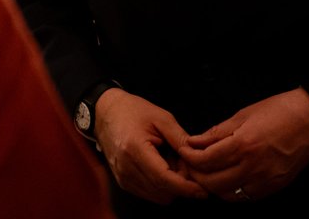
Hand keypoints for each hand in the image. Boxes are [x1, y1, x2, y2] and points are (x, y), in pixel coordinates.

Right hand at [94, 88, 209, 204]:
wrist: (105, 113)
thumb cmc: (134, 111)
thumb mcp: (162, 117)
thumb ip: (180, 139)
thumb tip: (198, 158)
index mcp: (134, 149)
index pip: (163, 179)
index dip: (185, 187)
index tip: (202, 190)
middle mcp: (126, 168)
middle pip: (162, 191)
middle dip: (180, 184)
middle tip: (186, 164)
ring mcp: (122, 177)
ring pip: (156, 196)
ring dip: (171, 186)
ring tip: (172, 162)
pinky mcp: (123, 182)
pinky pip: (148, 193)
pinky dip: (160, 186)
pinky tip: (162, 166)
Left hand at [175, 88, 308, 201]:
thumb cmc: (280, 112)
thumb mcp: (243, 114)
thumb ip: (217, 132)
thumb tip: (195, 141)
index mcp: (244, 144)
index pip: (206, 160)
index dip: (190, 158)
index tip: (185, 152)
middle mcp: (253, 166)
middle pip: (212, 182)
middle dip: (196, 174)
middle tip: (190, 164)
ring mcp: (264, 180)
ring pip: (227, 194)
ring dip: (212, 186)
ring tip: (206, 173)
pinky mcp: (273, 187)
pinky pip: (245, 197)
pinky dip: (231, 192)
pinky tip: (227, 180)